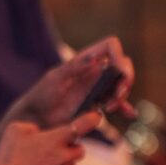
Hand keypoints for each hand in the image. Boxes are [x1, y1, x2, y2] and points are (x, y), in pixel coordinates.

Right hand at [0, 112, 100, 164]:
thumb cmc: (10, 158)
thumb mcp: (14, 130)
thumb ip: (31, 127)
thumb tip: (37, 132)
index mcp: (57, 139)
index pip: (83, 125)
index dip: (92, 119)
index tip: (97, 116)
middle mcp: (65, 157)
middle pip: (79, 150)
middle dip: (70, 149)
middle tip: (52, 150)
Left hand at [5, 36, 135, 127]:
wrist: (36, 118)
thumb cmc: (41, 95)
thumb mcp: (55, 79)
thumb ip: (73, 67)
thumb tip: (94, 58)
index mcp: (84, 59)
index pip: (111, 46)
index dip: (119, 56)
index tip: (119, 72)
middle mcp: (94, 70)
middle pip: (122, 65)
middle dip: (125, 79)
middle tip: (117, 96)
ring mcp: (97, 86)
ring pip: (121, 84)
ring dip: (122, 95)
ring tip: (108, 108)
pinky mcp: (97, 102)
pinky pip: (117, 102)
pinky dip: (125, 107)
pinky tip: (130, 114)